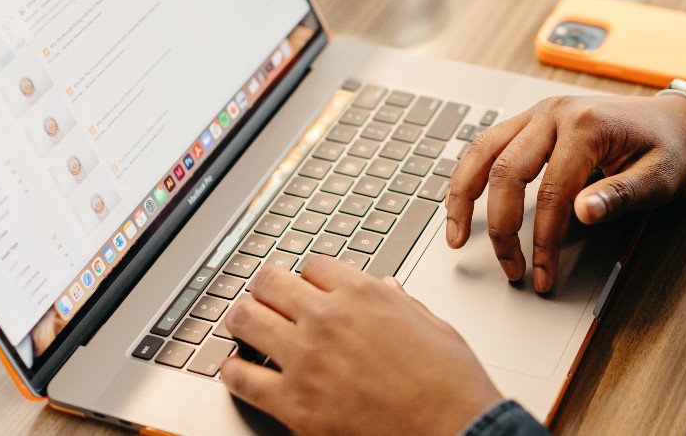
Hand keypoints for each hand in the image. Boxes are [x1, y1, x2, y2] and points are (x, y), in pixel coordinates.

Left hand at [220, 258, 502, 435]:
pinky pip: (240, 377)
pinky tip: (235, 369)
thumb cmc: (450, 384)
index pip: (314, 266)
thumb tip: (389, 292)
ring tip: (242, 325)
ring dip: (242, 320)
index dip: (308, 277)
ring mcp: (305, 358)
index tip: (305, 287)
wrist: (453, 430)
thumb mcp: (434, 326)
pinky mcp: (292, 402)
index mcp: (365, 294)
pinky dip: (232, 371)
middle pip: (270, 282)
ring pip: (245, 319)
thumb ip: (403, 304)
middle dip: (265, 288)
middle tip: (263, 297)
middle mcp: (328, 318)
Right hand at [445, 91, 685, 292]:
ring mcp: (537, 113)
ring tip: (455, 236)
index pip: (551, 192)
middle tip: (509, 266)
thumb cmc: (667, 149)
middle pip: (506, 171)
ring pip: (483, 151)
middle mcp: (554, 114)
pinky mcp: (530, 121)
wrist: (674, 119)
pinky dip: (468, 175)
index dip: (543, 240)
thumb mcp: (659, 178)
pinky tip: (461, 203)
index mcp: (586, 125)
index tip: (542, 275)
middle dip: (501, 226)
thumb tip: (582, 213)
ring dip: (463, 195)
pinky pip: (487, 145)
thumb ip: (620, 195)